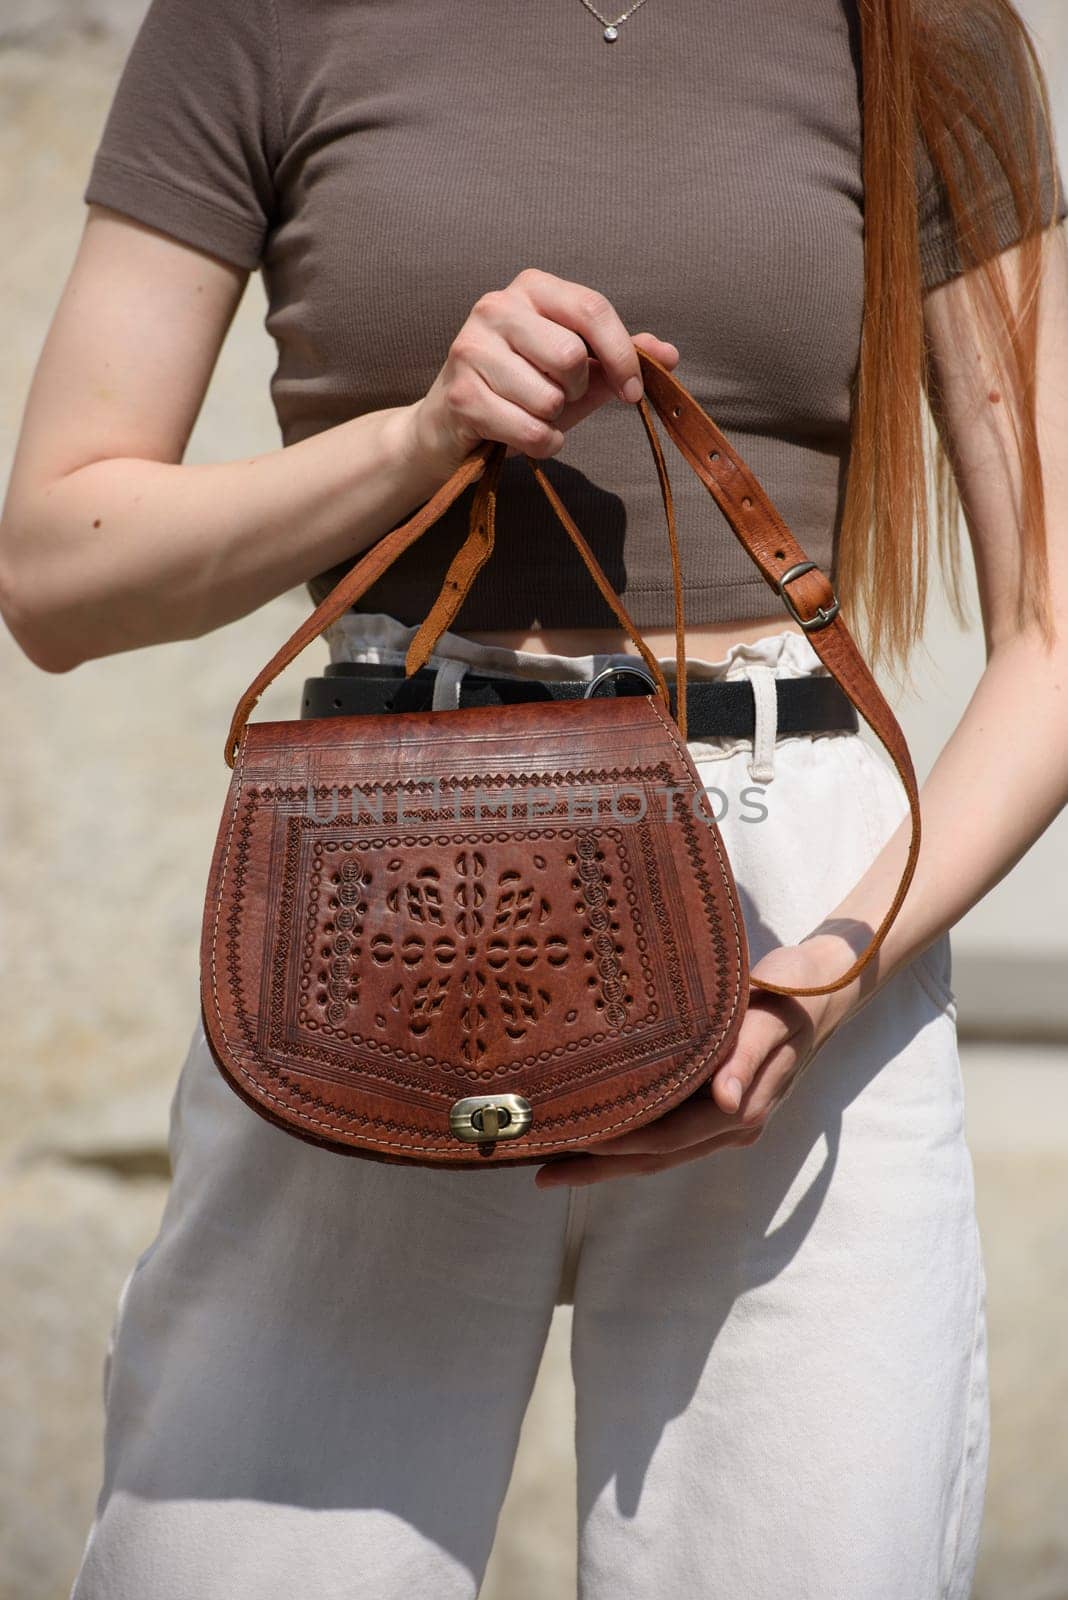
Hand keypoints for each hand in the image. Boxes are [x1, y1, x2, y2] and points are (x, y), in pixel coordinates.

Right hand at [403, 266, 680, 476]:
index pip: (592, 309)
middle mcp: (496, 307)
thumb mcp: (575, 371)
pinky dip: (540, 444)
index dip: (622, 355)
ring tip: (529, 412)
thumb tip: (669, 355)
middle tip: (558, 396)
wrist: (450, 424)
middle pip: (571, 355)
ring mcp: (472, 349)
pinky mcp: (460, 395)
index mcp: (531, 288)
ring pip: (549, 399)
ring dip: (553, 420)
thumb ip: (619, 358)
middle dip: (576, 390)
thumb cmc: (520, 391)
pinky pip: (530, 431)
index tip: (633, 390)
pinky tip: (521, 435)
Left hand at [533, 937, 864, 1188]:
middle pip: (655, 1156)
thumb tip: (725, 1102)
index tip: (572, 1147)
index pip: (667, 1138)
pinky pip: (667, 1131)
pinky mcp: (719, 1103)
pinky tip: (599, 1131)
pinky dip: (630, 1138)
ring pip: (658, 1150)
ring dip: (610, 1159)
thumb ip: (747, 1059)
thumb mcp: (770, 1019)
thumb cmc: (790, 996)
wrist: (822, 988)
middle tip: (542, 1173)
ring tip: (557, 1161)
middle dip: (599, 1167)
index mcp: (741, 1108)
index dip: (618, 1146)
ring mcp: (726, 1118)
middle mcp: (732, 1123)